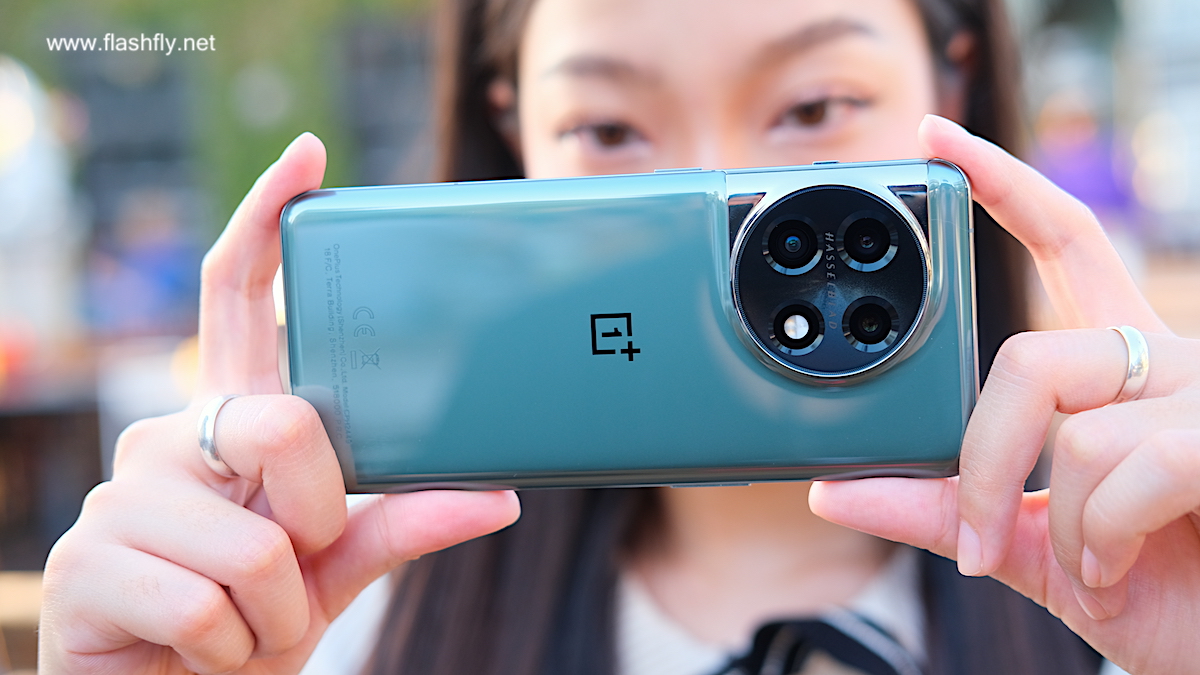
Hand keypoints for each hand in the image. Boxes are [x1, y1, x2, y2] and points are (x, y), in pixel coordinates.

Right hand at [39, 133, 520, 674]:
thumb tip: (496, 496)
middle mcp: (173, 436)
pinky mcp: (85, 563)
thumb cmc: (250, 623)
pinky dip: (232, 649)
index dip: (266, 224)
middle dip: (320, 519)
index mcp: (234, 422)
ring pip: (258, 543)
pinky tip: (200, 653)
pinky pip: (209, 605)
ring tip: (244, 624)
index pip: (240, 301)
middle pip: (286, 424)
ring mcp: (122, 495)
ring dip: (277, 610)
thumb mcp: (336, 568)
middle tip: (299, 562)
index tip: (307, 156)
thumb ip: (400, 524)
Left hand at [810, 115, 1199, 674]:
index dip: (1005, 186)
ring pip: (1073, 425)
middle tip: (979, 530)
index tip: (938, 141)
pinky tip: (1115, 568)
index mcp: (1118, 368)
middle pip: (1035, 357)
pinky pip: (1125, 467)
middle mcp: (1164, 361)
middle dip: (986, 458)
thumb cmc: (1147, 586)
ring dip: (1055, 523)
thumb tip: (834, 491)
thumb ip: (944, 510)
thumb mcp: (1028, 543)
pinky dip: (1095, 537)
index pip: (1064, 244)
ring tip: (1088, 566)